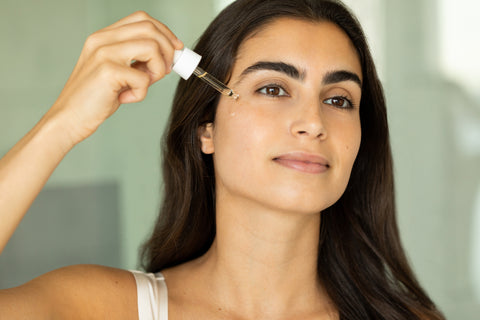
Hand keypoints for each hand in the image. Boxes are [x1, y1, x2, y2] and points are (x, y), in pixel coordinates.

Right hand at [46, 11, 182, 145]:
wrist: (68, 118)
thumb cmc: (95, 98)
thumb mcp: (117, 72)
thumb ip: (137, 60)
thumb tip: (169, 56)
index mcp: (104, 36)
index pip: (142, 19)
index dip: (165, 32)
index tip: (176, 49)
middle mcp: (102, 40)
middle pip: (150, 28)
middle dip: (168, 50)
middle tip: (167, 71)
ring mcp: (104, 53)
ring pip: (152, 48)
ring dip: (157, 70)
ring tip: (143, 86)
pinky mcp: (108, 71)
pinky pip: (143, 78)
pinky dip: (141, 93)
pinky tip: (125, 99)